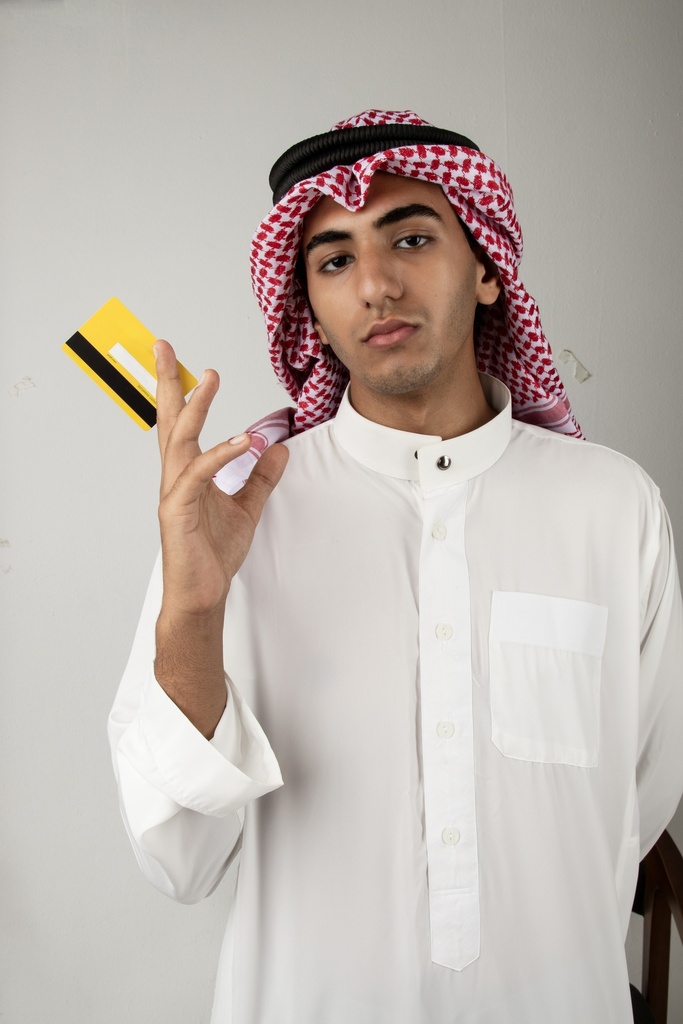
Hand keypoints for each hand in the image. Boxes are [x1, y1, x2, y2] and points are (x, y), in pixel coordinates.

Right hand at [154, 339, 288, 618]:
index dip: (181, 390)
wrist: (202, 594)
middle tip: (163, 345)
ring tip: (208, 377)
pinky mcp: (178, 510)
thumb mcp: (247, 507)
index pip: (181, 423)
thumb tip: (279, 448)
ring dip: (194, 407)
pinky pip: (197, 475)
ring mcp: (174, 491)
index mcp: (188, 472)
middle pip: (168, 419)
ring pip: (179, 439)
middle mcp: (176, 476)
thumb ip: (261, 477)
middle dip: (166, 381)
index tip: (178, 359)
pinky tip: (242, 441)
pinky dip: (220, 454)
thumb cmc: (213, 554)